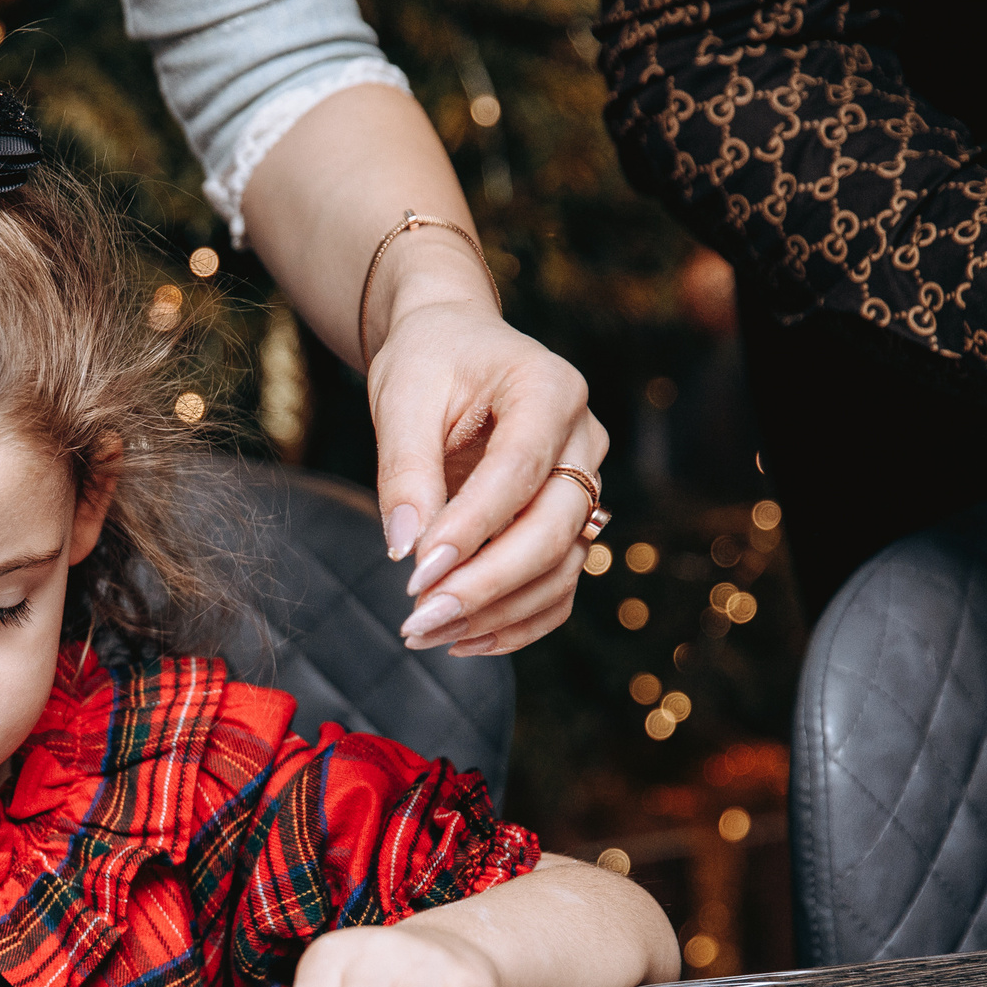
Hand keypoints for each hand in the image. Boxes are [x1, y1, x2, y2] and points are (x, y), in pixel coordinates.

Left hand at [368, 241, 609, 658]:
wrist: (453, 346)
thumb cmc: (429, 362)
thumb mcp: (403, 399)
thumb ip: (405, 470)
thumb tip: (406, 550)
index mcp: (550, 390)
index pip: (519, 471)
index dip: (471, 529)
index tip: (415, 576)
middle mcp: (583, 438)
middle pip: (554, 528)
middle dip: (486, 585)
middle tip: (418, 622)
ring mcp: (584, 483)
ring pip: (562, 566)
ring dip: (497, 612)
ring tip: (427, 635)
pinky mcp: (569, 520)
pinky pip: (559, 584)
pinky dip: (517, 621)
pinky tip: (462, 639)